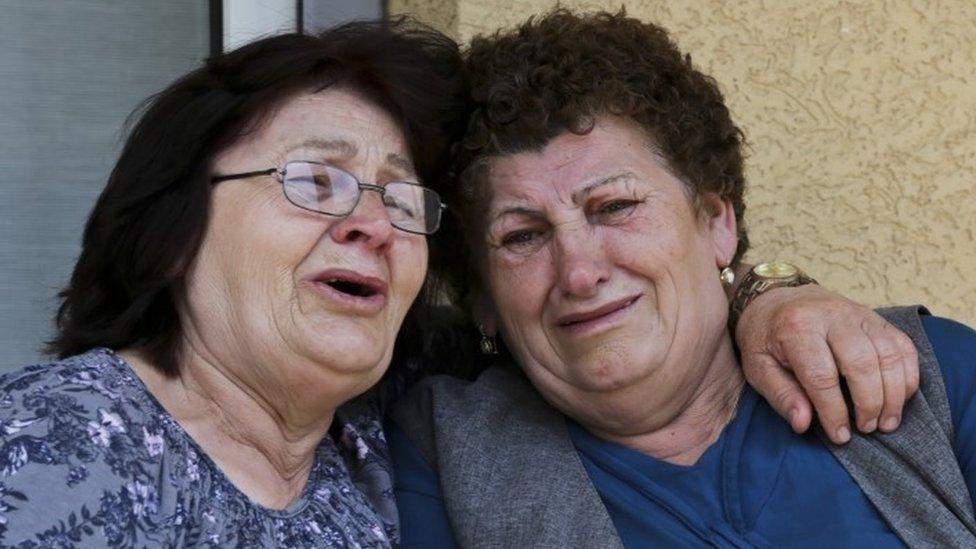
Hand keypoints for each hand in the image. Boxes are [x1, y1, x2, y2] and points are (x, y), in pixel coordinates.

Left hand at [735, 285, 918, 443]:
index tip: (840, 436)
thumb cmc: (766, 337)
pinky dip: (908, 375)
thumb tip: (803, 424)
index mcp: (796, 327)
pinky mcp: (876, 317)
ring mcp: (858, 314)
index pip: (821, 376)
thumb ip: (781, 395)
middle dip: (869, 403)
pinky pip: (903, 346)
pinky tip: (900, 398)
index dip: (833, 411)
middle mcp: (831, 316)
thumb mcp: (757, 366)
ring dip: (893, 394)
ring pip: (889, 355)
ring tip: (886, 422)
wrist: (776, 297)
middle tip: (866, 429)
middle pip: (862, 364)